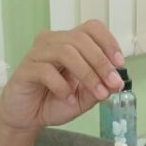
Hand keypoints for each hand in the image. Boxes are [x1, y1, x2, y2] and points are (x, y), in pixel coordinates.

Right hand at [0, 19, 125, 131]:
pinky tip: (68, 99)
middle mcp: (53, 42)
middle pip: (80, 39)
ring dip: (87, 74)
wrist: (27, 117)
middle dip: (101, 62)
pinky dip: (62, 86)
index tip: (120, 63)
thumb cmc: (55, 101)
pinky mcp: (25, 69)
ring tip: (97, 94)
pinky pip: (46, 71)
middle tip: (113, 84)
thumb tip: (117, 82)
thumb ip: (101, 88)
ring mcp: (37, 54)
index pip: (91, 28)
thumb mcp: (85, 97)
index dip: (108, 42)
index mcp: (69, 43)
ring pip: (65, 52)